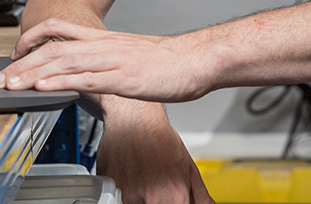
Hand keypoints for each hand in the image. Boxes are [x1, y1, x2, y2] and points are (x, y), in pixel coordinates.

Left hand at [0, 18, 207, 102]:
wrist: (196, 60)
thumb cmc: (167, 61)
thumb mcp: (129, 54)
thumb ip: (105, 60)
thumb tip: (85, 72)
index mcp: (103, 39)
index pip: (58, 29)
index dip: (31, 38)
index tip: (14, 53)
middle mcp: (102, 45)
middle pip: (52, 48)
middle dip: (22, 64)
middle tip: (0, 78)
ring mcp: (111, 60)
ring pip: (63, 62)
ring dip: (33, 74)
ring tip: (12, 84)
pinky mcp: (122, 78)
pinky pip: (85, 79)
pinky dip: (61, 83)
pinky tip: (45, 90)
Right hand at [95, 102, 212, 203]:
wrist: (133, 116)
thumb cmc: (160, 138)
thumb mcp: (189, 167)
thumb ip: (201, 197)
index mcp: (176, 197)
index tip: (169, 200)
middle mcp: (152, 199)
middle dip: (154, 200)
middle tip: (153, 187)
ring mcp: (128, 195)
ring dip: (136, 198)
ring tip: (139, 179)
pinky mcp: (109, 187)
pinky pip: (115, 198)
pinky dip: (120, 191)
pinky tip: (127, 176)